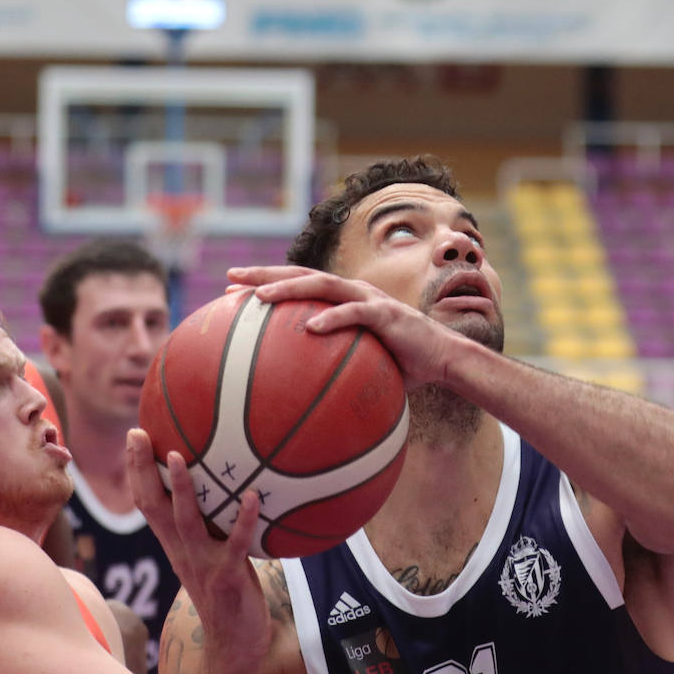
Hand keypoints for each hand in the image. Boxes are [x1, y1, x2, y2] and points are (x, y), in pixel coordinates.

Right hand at [126, 428, 268, 662]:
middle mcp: (182, 551)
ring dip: (181, 489)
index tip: (135, 435)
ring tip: (179, 456)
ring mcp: (203, 565)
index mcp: (176, 545)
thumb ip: (212, 528)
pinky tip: (253, 496)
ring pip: (185, 522)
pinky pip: (235, 545)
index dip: (137, 470)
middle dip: (143, 469)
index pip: (147, 502)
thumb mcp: (212, 557)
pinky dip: (244, 520)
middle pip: (154, 506)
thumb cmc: (229, 596)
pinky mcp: (228, 578)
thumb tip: (229, 490)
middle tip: (137, 433)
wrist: (234, 647)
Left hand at [226, 265, 461, 388]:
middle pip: (301, 275)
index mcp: (342, 300)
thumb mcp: (358, 364)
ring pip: (323, 285)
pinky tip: (310, 328)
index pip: (296, 285)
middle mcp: (352, 292)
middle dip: (264, 275)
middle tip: (230, 278)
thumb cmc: (400, 365)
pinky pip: (355, 314)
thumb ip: (329, 368)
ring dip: (290, 288)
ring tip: (261, 297)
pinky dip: (333, 319)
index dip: (263, 284)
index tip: (229, 291)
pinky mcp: (387, 314)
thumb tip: (292, 399)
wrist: (443, 360)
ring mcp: (369, 300)